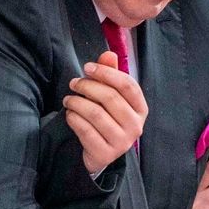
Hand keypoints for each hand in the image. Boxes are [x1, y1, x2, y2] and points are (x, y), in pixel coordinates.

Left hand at [63, 50, 147, 173]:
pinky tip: (70, 115)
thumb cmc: (106, 119)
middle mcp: (136, 126)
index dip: (106, 72)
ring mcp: (122, 142)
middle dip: (87, 86)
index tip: (87, 67)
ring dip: (76, 102)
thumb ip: (110, 75)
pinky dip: (74, 119)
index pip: (128, 85)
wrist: (99, 154)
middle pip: (110, 97)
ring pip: (95, 113)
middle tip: (73, 83)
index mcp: (141, 109)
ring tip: (68, 100)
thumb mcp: (110, 97)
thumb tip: (109, 53)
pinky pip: (86, 130)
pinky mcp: (106, 154)